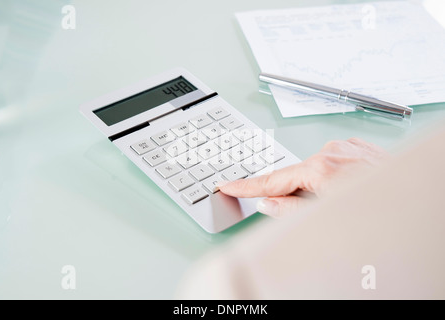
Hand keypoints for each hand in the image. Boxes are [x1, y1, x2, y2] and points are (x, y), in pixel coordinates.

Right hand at [219, 138, 388, 217]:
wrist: (421, 198)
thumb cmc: (380, 209)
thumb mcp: (325, 216)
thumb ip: (290, 210)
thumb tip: (268, 204)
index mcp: (320, 169)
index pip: (272, 181)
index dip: (247, 186)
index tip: (228, 185)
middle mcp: (331, 152)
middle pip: (295, 175)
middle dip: (293, 193)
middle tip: (308, 210)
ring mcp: (346, 147)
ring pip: (314, 168)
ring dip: (316, 185)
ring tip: (338, 199)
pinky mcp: (357, 147)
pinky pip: (332, 161)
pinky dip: (331, 175)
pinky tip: (347, 187)